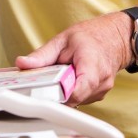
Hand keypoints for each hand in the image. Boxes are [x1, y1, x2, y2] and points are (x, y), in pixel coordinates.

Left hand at [15, 12, 131, 105]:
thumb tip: (22, 63)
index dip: (59, 96)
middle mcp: (101, 81)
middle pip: (73, 98)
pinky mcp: (99, 95)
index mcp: (92, 65)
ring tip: (63, 75)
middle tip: (48, 81)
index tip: (44, 95)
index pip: (77, 91)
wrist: (114, 38)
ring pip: (76, 101)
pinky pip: (80, 99)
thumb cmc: (90, 37)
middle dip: (57, 93)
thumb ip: (42, 55)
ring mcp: (102, 90)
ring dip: (65, 92)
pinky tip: (71, 79)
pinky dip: (72, 91)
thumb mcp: (62, 40)